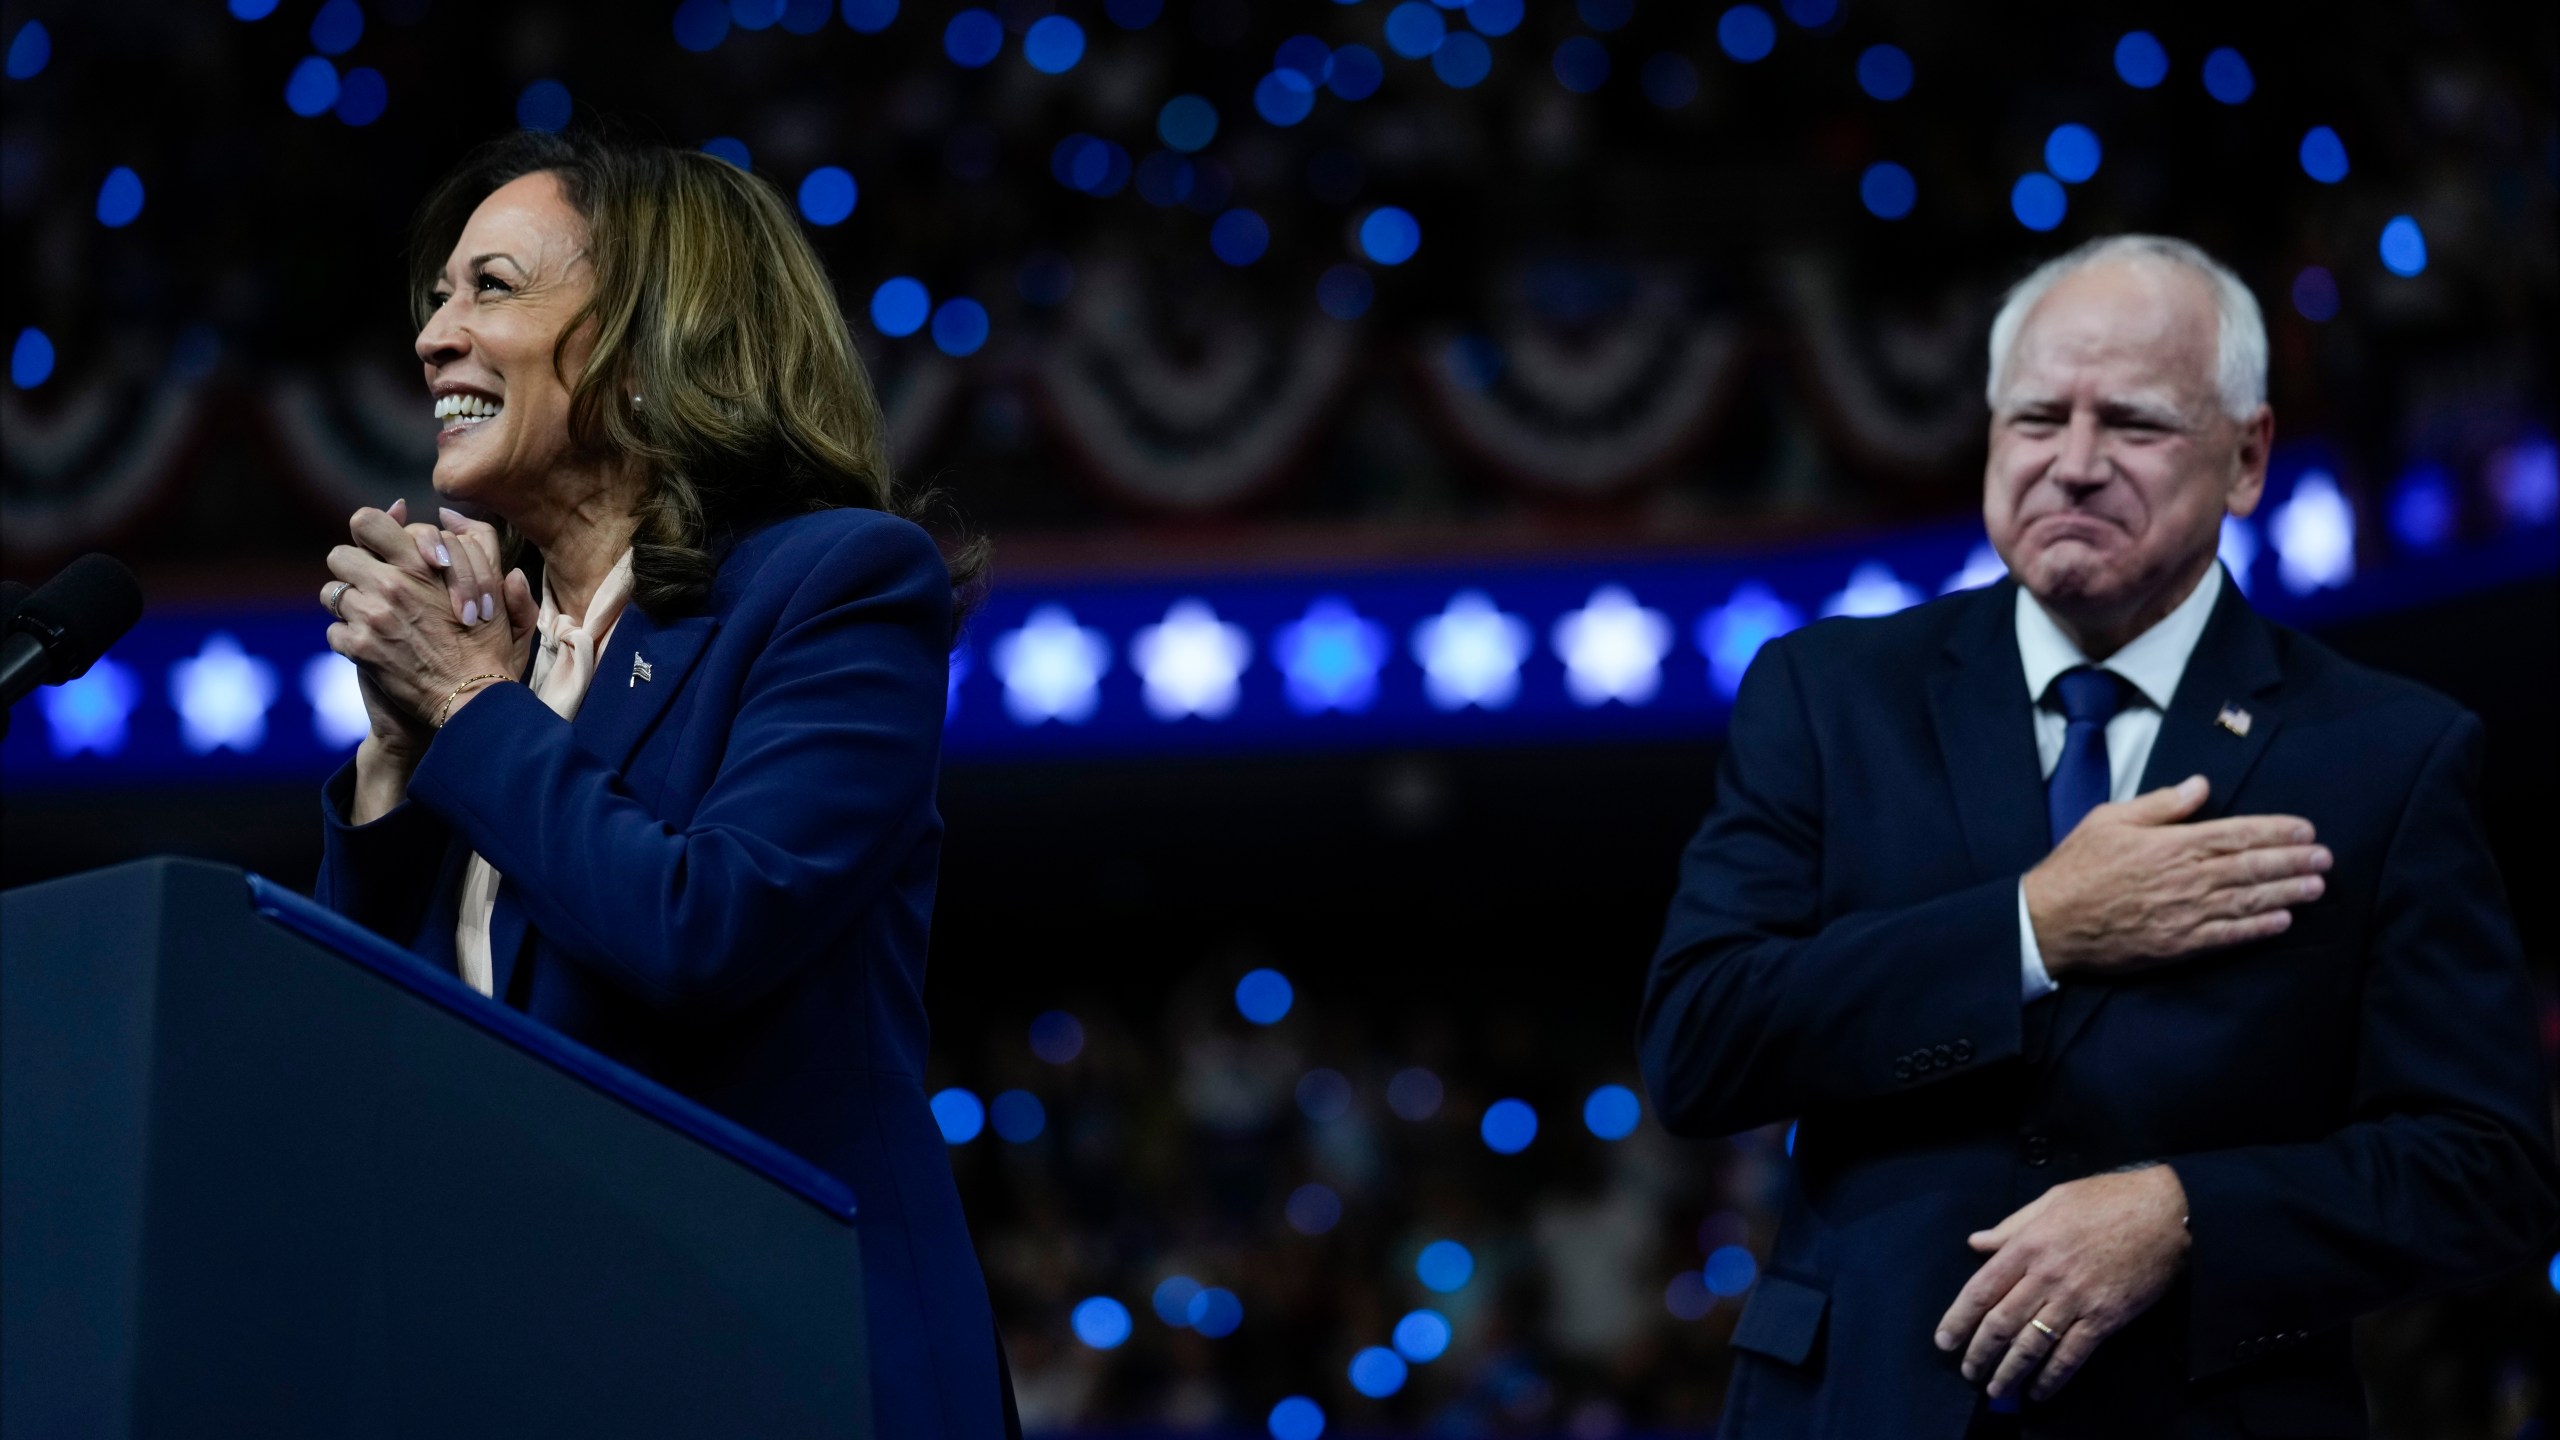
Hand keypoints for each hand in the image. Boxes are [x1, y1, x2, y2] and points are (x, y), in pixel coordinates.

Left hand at [323, 499, 534, 729]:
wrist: (474, 697)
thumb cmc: (486, 642)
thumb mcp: (490, 584)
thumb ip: (476, 543)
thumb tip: (446, 516)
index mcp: (421, 563)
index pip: (366, 522)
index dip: (366, 534)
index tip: (377, 550)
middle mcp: (392, 583)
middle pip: (339, 556)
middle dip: (351, 571)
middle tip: (370, 588)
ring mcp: (373, 616)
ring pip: (331, 594)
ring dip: (348, 607)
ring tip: (372, 621)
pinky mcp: (360, 648)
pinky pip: (333, 632)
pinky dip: (348, 641)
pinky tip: (372, 649)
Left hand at [1935, 1165, 2190, 1404]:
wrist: (2165, 1212)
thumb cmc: (2107, 1199)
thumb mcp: (2052, 1200)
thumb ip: (2011, 1226)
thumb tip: (1977, 1243)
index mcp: (2028, 1244)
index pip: (1981, 1289)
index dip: (1959, 1319)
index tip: (1945, 1340)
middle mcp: (2046, 1275)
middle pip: (2002, 1323)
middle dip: (1980, 1352)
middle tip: (1968, 1371)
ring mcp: (2076, 1300)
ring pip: (2032, 1345)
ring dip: (2010, 1371)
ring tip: (1996, 1389)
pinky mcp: (2106, 1319)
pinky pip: (2072, 1355)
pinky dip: (2053, 1377)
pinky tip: (2039, 1391)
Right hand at [2022, 775, 2328, 978]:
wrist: (2049, 921)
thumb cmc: (2077, 866)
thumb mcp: (2110, 819)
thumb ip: (2160, 804)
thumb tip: (2201, 785)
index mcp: (2172, 844)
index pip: (2237, 834)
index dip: (2276, 831)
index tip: (2306, 829)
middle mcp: (2186, 878)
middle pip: (2251, 867)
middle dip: (2292, 861)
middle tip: (2325, 858)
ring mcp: (2184, 914)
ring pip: (2247, 900)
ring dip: (2286, 893)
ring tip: (2315, 887)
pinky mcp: (2178, 944)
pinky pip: (2227, 936)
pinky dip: (2258, 929)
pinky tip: (2282, 922)